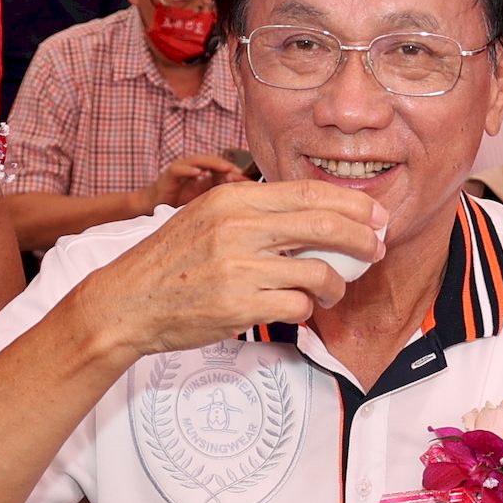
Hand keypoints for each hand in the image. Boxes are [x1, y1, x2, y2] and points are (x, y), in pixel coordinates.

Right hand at [70, 179, 384, 358]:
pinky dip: (306, 309)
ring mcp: (238, 267)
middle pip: (324, 225)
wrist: (127, 302)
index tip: (375, 217)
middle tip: (376, 251)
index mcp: (233, 198)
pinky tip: (296, 308)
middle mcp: (237, 226)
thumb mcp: (208, 216)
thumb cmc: (172, 261)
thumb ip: (257, 212)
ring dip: (337, 284)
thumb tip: (319, 214)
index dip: (352, 205)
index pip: (309, 192)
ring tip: (333, 291)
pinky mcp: (239, 306)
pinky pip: (298, 306)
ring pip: (319, 271)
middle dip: (362, 239)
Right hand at [145, 151, 241, 213]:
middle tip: (240, 173)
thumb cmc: (180, 202)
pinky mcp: (170, 174)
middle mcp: (194, 167)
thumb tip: (240, 195)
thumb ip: (218, 193)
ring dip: (213, 163)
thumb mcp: (204, 198)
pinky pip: (180, 169)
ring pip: (199, 160)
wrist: (155, 206)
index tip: (248, 181)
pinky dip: (189, 170)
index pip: (222, 168)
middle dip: (227, 167)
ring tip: (226, 167)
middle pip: (214, 162)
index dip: (235, 172)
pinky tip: (198, 173)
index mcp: (204, 172)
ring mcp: (182, 168)